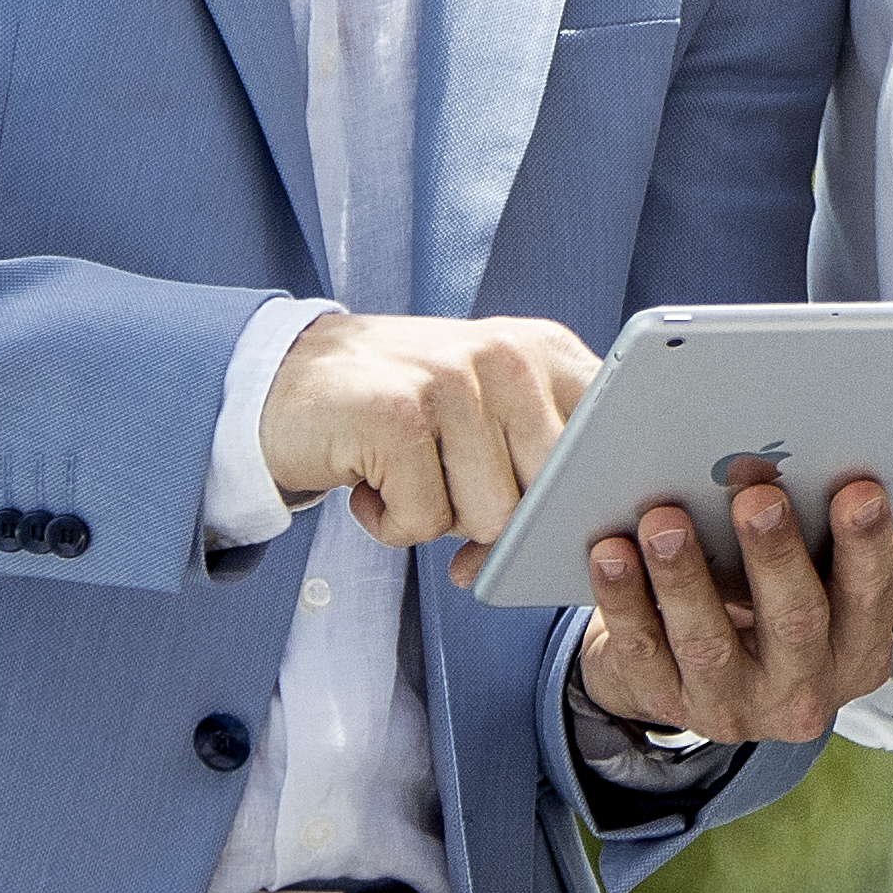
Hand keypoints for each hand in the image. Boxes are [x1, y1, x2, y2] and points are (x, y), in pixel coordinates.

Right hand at [257, 311, 596, 587]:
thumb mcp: (484, 410)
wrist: (279, 382)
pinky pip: (423, 523)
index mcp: (544, 351)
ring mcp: (452, 379)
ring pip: (488, 517)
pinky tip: (368, 482)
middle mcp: (507, 355)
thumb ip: (541, 454)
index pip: (613, 437)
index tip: (570, 525)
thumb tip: (581, 541)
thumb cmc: (397, 413)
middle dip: (503, 523)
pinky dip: (389, 524)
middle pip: (551, 495)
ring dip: (438, 520)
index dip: (592, 496)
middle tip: (448, 498)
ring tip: (404, 474)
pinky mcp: (397, 416)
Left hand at [571, 467, 892, 747]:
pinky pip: (643, 649)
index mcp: (858, 655)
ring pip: (708, 642)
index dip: (866, 546)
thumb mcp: (832, 580)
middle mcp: (803, 693)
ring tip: (665, 517)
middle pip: (793, 623)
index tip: (859, 489)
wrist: (697, 667)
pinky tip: (610, 552)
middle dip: (776, 555)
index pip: (872, 600)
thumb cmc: (779, 600)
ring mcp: (731, 706)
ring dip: (685, 576)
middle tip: (756, 493)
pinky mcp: (665, 702)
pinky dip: (625, 598)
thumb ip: (875, 544)